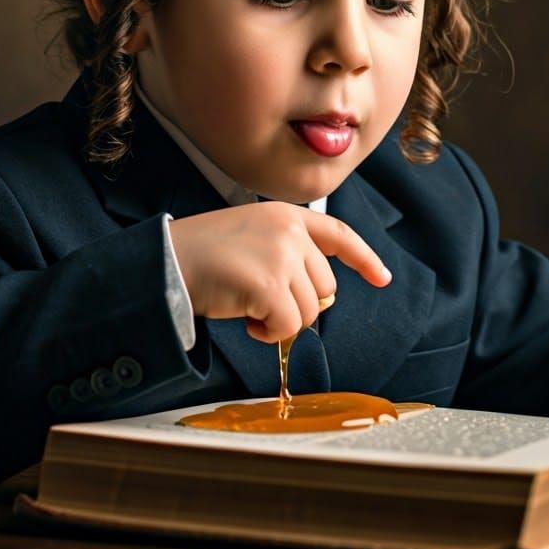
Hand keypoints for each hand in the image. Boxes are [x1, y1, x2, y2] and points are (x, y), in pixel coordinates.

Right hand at [168, 202, 390, 342]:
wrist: (166, 260)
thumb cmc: (202, 254)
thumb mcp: (252, 236)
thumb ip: (288, 253)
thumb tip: (320, 297)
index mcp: (286, 216)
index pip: (338, 233)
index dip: (363, 258)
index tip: (382, 277)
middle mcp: (290, 231)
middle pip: (325, 287)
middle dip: (298, 304)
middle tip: (259, 299)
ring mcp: (281, 257)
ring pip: (309, 312)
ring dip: (280, 320)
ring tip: (246, 304)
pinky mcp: (270, 285)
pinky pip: (288, 327)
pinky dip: (268, 333)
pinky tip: (244, 317)